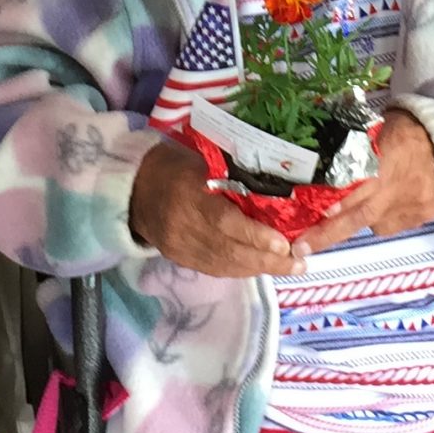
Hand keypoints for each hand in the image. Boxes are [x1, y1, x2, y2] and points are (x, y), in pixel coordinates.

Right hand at [127, 137, 293, 278]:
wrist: (134, 189)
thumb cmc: (175, 167)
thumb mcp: (202, 162)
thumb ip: (232, 178)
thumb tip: (274, 191)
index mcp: (187, 194)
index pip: (223, 222)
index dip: (254, 236)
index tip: (283, 243)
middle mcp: (183, 226)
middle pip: (229, 250)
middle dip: (268, 260)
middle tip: (299, 262)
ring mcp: (180, 247)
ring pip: (225, 265)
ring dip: (260, 268)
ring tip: (290, 267)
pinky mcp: (179, 258)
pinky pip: (215, 270)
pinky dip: (241, 270)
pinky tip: (261, 267)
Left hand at [302, 112, 433, 255]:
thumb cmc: (404, 131)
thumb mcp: (374, 130)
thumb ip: (349, 148)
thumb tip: (314, 159)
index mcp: (381, 159)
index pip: (350, 185)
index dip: (330, 204)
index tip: (306, 218)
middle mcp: (394, 188)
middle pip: (357, 215)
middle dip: (327, 233)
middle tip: (301, 246)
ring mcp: (409, 205)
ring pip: (372, 223)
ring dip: (349, 225)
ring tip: (332, 221)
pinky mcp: (420, 216)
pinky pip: (389, 224)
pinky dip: (376, 219)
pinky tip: (377, 205)